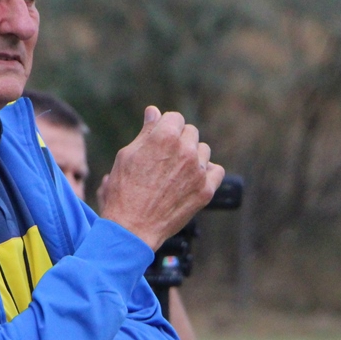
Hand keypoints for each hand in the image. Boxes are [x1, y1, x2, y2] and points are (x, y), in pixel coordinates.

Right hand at [98, 106, 224, 249]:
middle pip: (190, 132)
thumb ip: (146, 132)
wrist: (132, 227)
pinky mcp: (206, 190)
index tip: (159, 138)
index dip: (164, 128)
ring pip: (203, 150)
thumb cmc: (124, 191)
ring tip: (175, 172)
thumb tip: (154, 112)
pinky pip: (216, 170)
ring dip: (192, 156)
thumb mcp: (127, 156)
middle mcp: (185, 150)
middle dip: (178, 140)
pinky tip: (192, 179)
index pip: (174, 118)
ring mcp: (198, 170)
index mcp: (164, 136)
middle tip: (164, 158)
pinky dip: (206, 172)